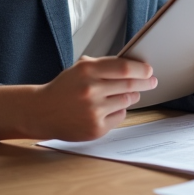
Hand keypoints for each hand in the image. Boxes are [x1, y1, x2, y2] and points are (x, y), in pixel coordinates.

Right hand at [31, 55, 156, 141]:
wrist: (41, 112)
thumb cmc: (65, 88)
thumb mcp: (79, 69)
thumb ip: (104, 66)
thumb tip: (135, 66)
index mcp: (87, 70)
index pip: (124, 68)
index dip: (141, 69)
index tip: (149, 70)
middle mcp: (90, 90)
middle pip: (129, 85)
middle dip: (145, 83)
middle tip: (152, 82)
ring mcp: (93, 111)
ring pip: (126, 101)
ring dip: (131, 96)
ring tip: (129, 93)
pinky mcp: (95, 128)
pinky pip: (119, 116)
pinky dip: (119, 111)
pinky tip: (108, 108)